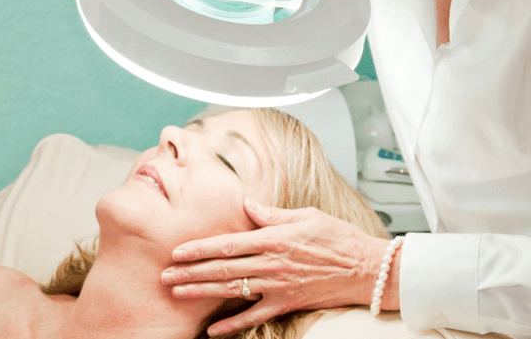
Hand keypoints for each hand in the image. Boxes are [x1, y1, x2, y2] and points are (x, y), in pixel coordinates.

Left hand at [161, 199, 398, 335]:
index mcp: (272, 238)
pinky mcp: (287, 303)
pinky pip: (254, 316)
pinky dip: (233, 324)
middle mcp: (270, 263)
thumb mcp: (305, 215)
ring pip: (231, 290)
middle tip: (164, 275)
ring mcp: (277, 285)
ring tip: (177, 293)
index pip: (227, 243)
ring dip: (201, 293)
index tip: (177, 251)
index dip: (199, 248)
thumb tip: (247, 203)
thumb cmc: (338, 237)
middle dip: (190, 272)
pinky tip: (212, 330)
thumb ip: (272, 213)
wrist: (365, 268)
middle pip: (222, 269)